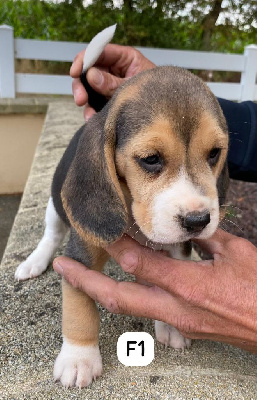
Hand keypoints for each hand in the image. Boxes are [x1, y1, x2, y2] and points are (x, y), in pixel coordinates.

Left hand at [53, 229, 256, 353]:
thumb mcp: (236, 253)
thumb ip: (203, 240)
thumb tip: (184, 228)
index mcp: (188, 284)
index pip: (139, 263)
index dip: (116, 245)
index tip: (100, 230)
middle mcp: (176, 306)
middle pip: (119, 297)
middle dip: (86, 282)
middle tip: (63, 267)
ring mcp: (178, 322)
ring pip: (129, 308)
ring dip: (103, 292)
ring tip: (84, 277)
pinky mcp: (185, 329)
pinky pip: (149, 312)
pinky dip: (131, 298)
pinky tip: (126, 285)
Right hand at [70, 44, 154, 119]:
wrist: (168, 114)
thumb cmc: (156, 95)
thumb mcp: (134, 87)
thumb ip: (113, 83)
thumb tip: (90, 75)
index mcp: (125, 58)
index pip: (99, 51)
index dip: (84, 59)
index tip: (75, 72)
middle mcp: (115, 69)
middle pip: (88, 71)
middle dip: (81, 85)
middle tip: (80, 99)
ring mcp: (111, 85)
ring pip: (88, 88)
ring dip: (85, 101)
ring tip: (88, 114)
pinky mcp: (109, 100)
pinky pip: (94, 103)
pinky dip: (91, 111)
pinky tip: (91, 119)